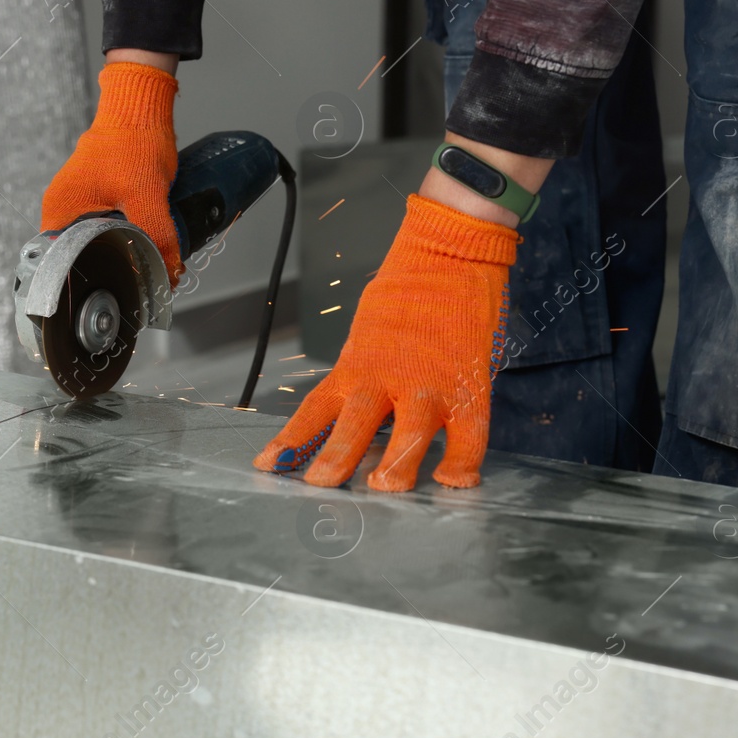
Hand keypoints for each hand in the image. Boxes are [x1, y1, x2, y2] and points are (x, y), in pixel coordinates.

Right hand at [41, 61, 183, 283]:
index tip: (116, 290)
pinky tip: (144, 238)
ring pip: (97, 238)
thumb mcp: (147, 198)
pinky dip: (125, 232)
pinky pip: (106, 223)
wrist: (139, 103)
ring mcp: (78, 198)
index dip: (91, 279)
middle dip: (112, 266)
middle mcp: (62, 207)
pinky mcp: (95, 192)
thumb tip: (170, 274)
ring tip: (143, 261)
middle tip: (137, 278)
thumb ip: (158, 238)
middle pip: (83, 253)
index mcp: (60, 212)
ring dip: (121, 249)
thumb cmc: (133, 141)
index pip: (63, 263)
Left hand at [252, 194, 518, 490]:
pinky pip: (468, 434)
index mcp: (355, 365)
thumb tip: (350, 408)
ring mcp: (426, 383)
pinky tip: (453, 481)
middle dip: (335, 458)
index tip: (268, 465)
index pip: (315, 410)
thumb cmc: (408, 289)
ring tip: (382, 488)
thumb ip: (362, 370)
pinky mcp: (466, 384)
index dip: (291, 440)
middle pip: (353, 424)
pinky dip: (462, 461)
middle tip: (320, 485)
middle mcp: (385, 377)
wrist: (449, 249)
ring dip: (395, 465)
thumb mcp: (369, 331)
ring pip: (408, 433)